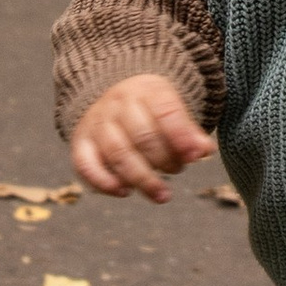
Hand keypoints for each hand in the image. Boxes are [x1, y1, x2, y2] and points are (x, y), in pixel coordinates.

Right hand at [70, 73, 215, 204]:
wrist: (109, 94)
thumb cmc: (149, 109)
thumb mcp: (172, 109)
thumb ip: (188, 131)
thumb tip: (204, 151)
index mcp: (145, 91)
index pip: (164, 111)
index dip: (181, 135)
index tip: (196, 156)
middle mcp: (117, 105)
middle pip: (142, 136)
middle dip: (165, 160)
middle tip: (178, 170)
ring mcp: (97, 124)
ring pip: (118, 154)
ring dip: (142, 179)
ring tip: (162, 195)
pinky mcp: (81, 144)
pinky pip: (86, 165)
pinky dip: (103, 182)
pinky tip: (124, 192)